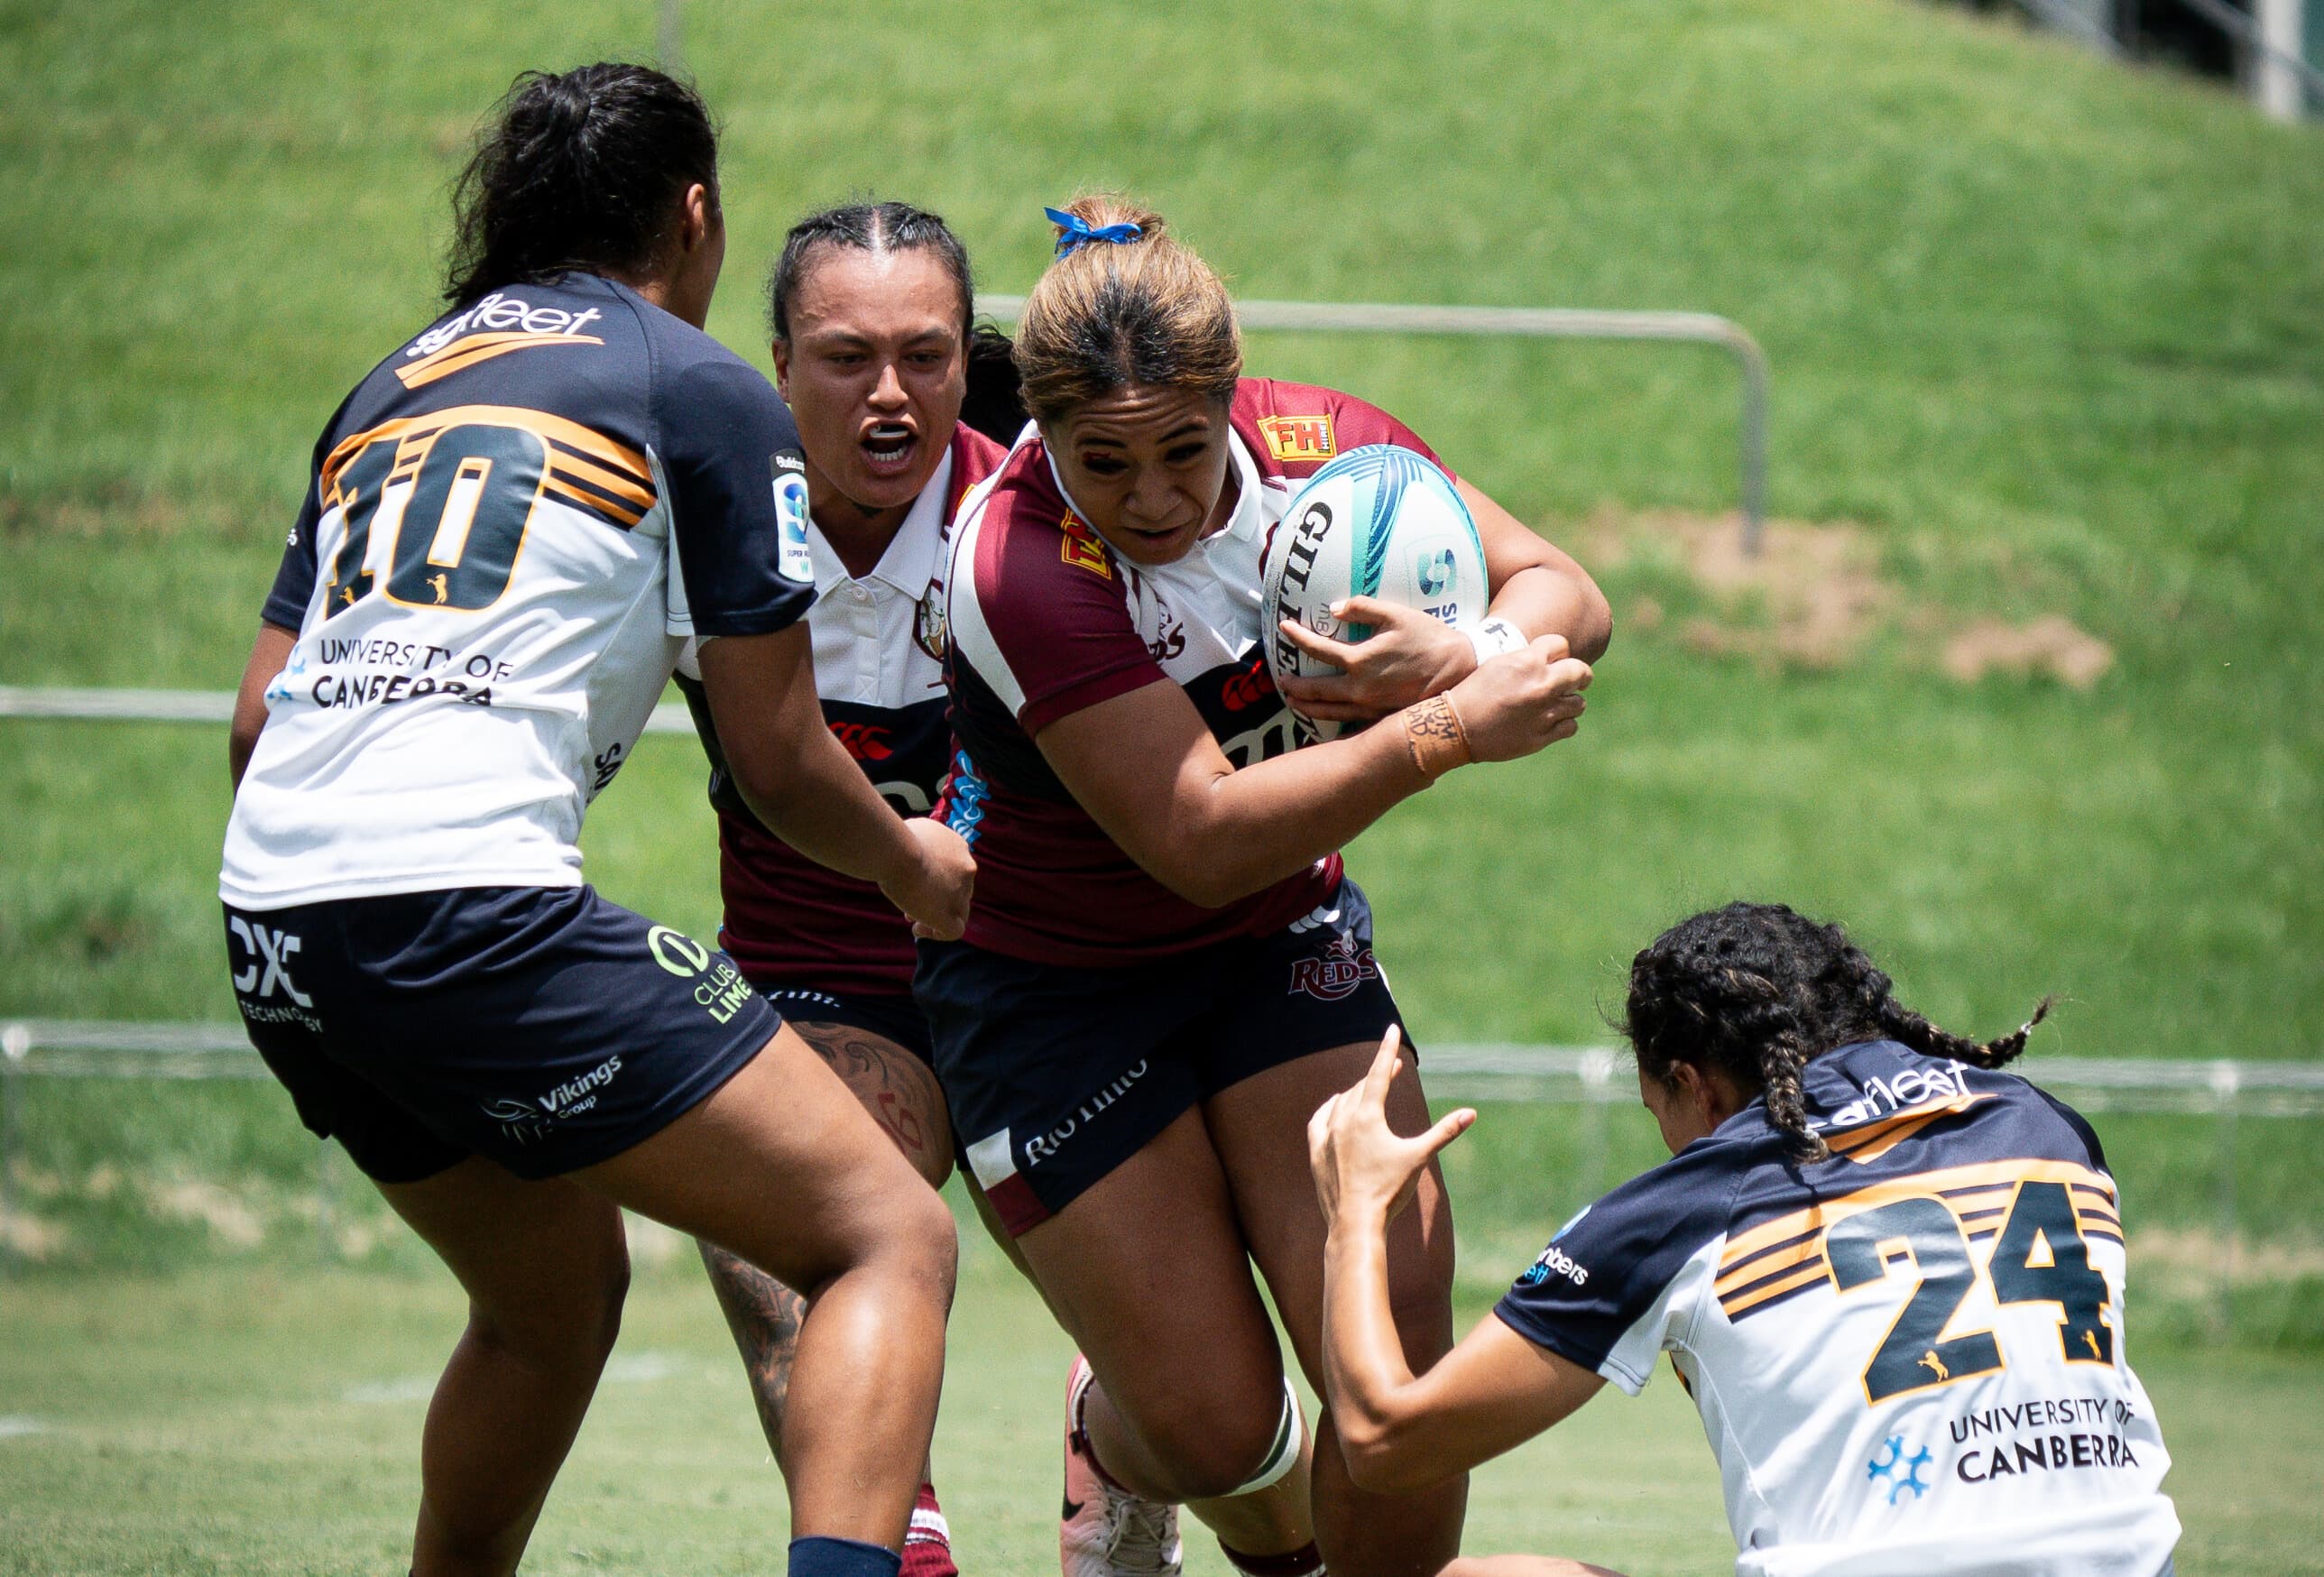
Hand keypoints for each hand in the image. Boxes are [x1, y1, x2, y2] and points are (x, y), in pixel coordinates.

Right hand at [880, 817, 975, 940]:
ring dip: (936, 915)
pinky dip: (938, 933)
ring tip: (912, 918)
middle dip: (935, 896)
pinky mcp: (949, 914)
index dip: (936, 878)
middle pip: (956, 890)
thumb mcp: (916, 829)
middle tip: (911, 900)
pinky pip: (954, 931)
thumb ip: (923, 841)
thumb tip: (915, 849)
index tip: (915, 880)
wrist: (897, 851)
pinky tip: (919, 929)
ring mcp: (960, 893)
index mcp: (959, 847)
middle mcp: (966, 868)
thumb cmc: (897, 837)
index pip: (954, 868)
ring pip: (957, 911)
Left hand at [1277, 597, 1476, 723]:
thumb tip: (1334, 608)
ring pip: (1328, 711)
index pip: (1317, 649)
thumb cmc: (1429, 639)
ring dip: (1307, 707)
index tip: (1284, 627)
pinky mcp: (1381, 718)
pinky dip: (1331, 719)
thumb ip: (1363, 607)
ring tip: (1295, 703)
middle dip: (1294, 686)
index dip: (1297, 636)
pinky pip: (1348, 721)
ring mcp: (1370, 707)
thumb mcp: (1397, 614)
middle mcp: (1360, 689)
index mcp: (1360, 660)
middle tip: (1281, 681)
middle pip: (1315, 690)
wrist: (1460, 671)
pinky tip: (1326, 717)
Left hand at [1308, 1027, 1476, 1226]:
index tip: (1391, 1028)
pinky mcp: (1315, 1152)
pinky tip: (1334, 1109)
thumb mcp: (1419, 1157)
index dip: (1387, 1049)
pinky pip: (1320, 1119)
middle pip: (1362, 1086)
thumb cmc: (1389, 1190)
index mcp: (1367, 1116)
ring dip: (1357, 1091)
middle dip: (1379, 1073)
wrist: (1355, 1222)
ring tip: (1369, 1088)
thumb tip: (1470, 1113)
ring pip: (1341, 1101)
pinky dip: (1331, 1109)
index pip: (1379, 1072)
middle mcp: (1342, 1119)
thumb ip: (1444, 1132)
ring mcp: (1325, 1135)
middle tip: (1394, 1066)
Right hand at [1445, 635, 1589, 763]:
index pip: (1562, 645)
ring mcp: (1544, 713)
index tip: (1557, 659)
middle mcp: (1541, 685)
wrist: (1456, 727)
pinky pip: (1570, 726)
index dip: (1559, 652)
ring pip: (1578, 703)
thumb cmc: (1473, 692)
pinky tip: (1552, 722)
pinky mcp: (1542, 736)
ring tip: (1558, 704)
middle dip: (1580, 676)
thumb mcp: (1498, 664)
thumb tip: (1551, 660)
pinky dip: (1564, 724)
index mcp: (1528, 661)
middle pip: (1580, 673)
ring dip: (1570, 702)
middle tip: (1579, 680)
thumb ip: (1527, 659)